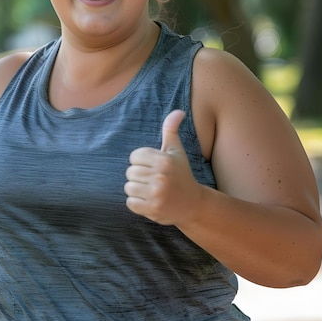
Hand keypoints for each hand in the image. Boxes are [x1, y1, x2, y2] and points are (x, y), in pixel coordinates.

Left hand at [125, 110, 200, 225]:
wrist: (193, 204)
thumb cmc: (181, 174)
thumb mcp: (177, 151)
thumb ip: (171, 130)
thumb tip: (178, 111)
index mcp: (164, 160)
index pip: (134, 156)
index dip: (141, 162)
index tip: (153, 167)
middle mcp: (160, 176)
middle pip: (130, 172)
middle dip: (139, 176)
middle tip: (153, 181)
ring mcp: (156, 194)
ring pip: (128, 187)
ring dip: (137, 190)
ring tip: (151, 191)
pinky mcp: (152, 209)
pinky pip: (130, 202)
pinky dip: (137, 203)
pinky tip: (150, 201)